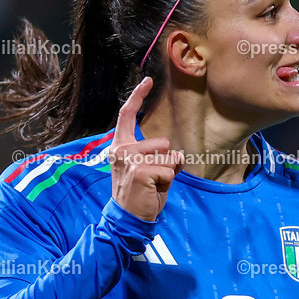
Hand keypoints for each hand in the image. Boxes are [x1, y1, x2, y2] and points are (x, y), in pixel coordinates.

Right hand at [109, 77, 183, 221]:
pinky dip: (168, 182)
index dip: (138, 96)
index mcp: (121, 145)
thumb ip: (159, 155)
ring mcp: (128, 160)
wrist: (129, 218)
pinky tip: (153, 190)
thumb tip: (178, 154)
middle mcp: (121, 149)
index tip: (148, 80)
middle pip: (163, 142)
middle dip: (167, 161)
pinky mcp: (139, 171)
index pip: (127, 115)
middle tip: (153, 178)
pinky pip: (169, 170)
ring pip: (168, 156)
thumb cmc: (141, 193)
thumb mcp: (149, 169)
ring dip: (168, 172)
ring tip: (153, 184)